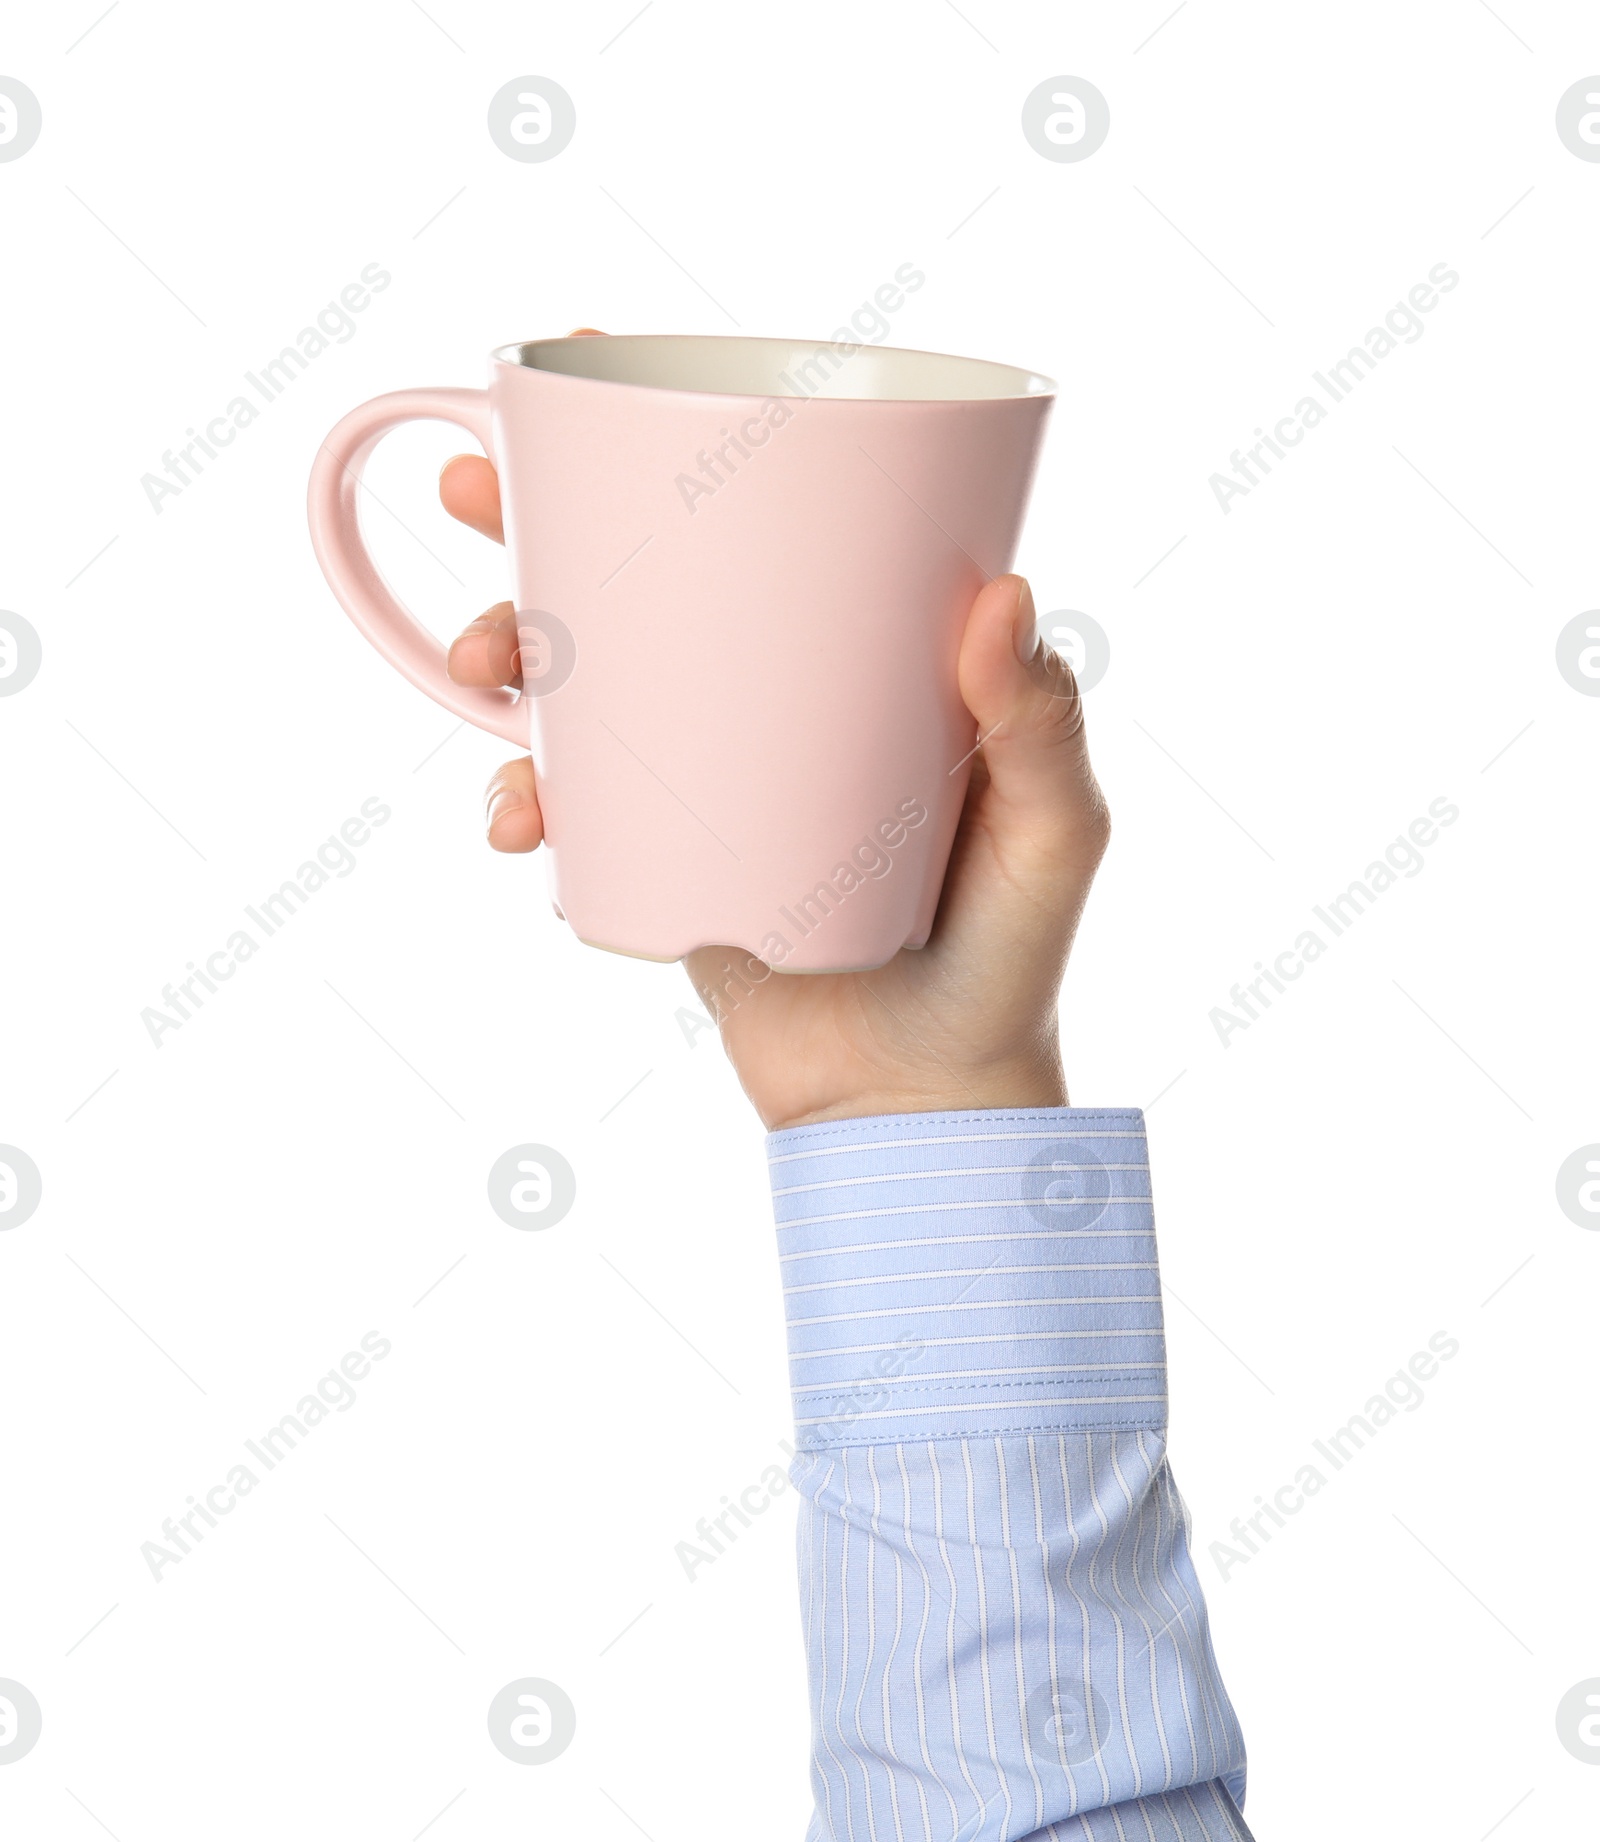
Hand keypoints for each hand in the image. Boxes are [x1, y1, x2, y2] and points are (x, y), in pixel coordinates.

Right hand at [440, 390, 1108, 1133]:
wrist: (922, 1103)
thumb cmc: (1008, 961)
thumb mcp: (1054, 840)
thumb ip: (1045, 731)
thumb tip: (1001, 594)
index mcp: (861, 657)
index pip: (769, 515)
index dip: (675, 432)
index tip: (594, 357)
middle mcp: (774, 697)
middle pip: (638, 583)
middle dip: (535, 525)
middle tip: (472, 499)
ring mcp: (708, 776)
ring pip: (580, 683)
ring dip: (504, 654)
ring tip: (488, 674)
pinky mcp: (662, 856)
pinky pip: (574, 805)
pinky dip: (529, 801)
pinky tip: (520, 822)